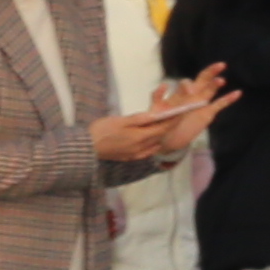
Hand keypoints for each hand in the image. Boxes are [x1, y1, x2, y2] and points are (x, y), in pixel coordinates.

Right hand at [93, 92, 220, 163]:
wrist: (86, 148)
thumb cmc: (101, 130)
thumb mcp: (121, 120)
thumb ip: (141, 119)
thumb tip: (158, 115)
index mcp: (140, 137)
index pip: (163, 127)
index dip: (174, 119)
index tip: (182, 111)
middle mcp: (141, 148)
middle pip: (161, 136)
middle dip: (170, 125)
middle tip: (177, 116)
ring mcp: (136, 154)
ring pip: (155, 144)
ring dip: (162, 134)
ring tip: (166, 124)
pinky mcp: (130, 158)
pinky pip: (148, 151)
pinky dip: (153, 143)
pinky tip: (152, 139)